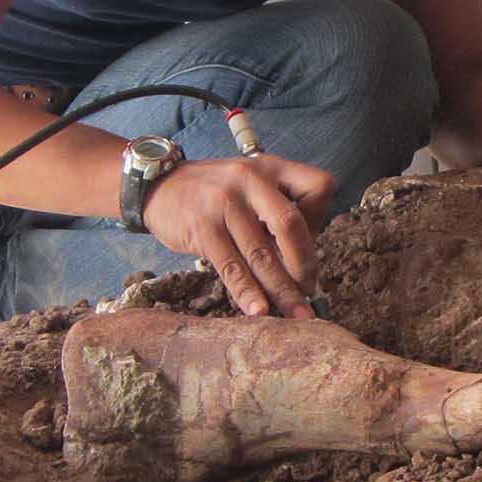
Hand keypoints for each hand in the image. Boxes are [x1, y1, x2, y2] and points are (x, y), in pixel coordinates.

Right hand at [142, 155, 336, 318]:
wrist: (159, 186)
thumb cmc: (214, 193)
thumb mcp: (252, 185)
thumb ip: (277, 212)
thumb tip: (302, 266)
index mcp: (272, 168)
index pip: (318, 188)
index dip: (322, 220)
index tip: (311, 247)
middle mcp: (251, 180)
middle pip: (291, 225)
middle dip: (305, 265)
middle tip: (308, 291)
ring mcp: (225, 203)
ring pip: (261, 254)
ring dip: (282, 290)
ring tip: (296, 313)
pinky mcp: (203, 228)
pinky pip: (232, 267)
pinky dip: (248, 293)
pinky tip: (259, 311)